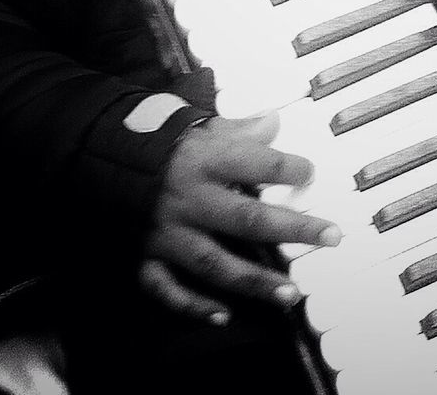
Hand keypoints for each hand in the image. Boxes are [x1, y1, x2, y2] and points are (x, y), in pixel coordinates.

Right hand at [139, 111, 339, 324]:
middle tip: (331, 237)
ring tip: (290, 294)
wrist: (106, 157)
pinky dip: (193, 306)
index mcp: (205, 160)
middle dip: (292, 230)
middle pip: (247, 219)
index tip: (311, 173)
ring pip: (215, 263)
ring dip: (254, 281)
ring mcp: (168, 232)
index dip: (289, 168)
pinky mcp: (146, 257)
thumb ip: (240, 129)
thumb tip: (275, 121)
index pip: (256, 162)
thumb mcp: (204, 127)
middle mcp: (190, 198)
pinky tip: (223, 316)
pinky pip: (168, 289)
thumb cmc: (166, 143)